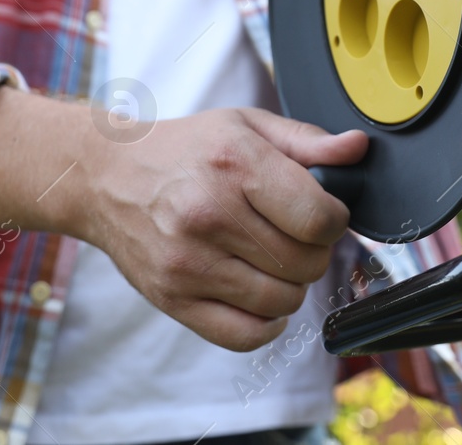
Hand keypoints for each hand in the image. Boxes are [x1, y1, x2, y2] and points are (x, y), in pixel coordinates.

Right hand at [77, 107, 367, 350]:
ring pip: (282, 301)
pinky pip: (245, 334)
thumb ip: (307, 141)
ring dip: (291, 285)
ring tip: (271, 259)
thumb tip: (357, 150)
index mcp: (235, 164)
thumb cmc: (183, 149)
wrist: (105, 176)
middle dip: (314, 251)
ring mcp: (189, 262)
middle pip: (305, 262)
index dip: (335, 220)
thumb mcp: (245, 126)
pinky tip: (258, 294)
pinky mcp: (172, 299)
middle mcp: (210, 214)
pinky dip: (265, 322)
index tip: (322, 213)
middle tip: (294, 234)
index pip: (319, 219)